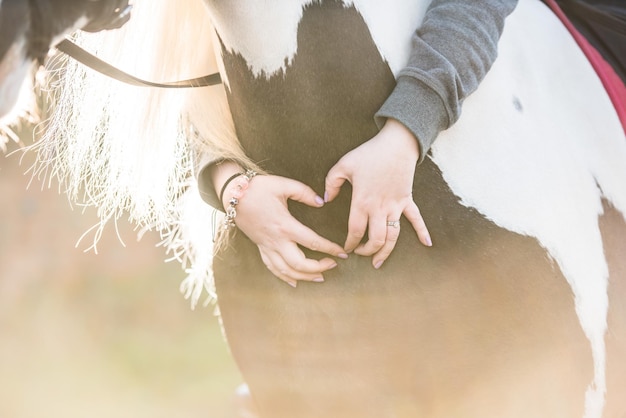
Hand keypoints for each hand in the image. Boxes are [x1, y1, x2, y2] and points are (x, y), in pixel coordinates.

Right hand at [219, 170, 347, 287]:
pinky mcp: (260, 247)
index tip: (342, 253)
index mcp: (285, 225)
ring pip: (286, 271)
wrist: (233, 194)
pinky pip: (272, 268)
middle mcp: (276, 240)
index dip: (330, 248)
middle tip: (333, 264)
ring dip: (304, 277)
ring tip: (320, 277)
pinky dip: (284, 277)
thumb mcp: (283, 184)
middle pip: (299, 264)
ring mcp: (266, 246)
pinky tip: (295, 282)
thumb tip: (321, 202)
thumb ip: (305, 193)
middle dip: (318, 267)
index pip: (312, 241)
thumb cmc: (258, 188)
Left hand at [324, 118, 431, 268]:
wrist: (397, 143)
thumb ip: (331, 183)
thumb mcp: (343, 165)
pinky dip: (422, 232)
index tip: (346, 249)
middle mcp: (379, 208)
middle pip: (376, 239)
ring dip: (387, 251)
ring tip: (379, 262)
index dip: (350, 243)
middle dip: (368, 252)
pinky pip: (416, 219)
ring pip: (393, 236)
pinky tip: (427, 244)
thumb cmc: (369, 153)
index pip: (355, 231)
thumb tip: (325, 199)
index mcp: (362, 202)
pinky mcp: (407, 200)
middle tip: (360, 255)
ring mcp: (396, 205)